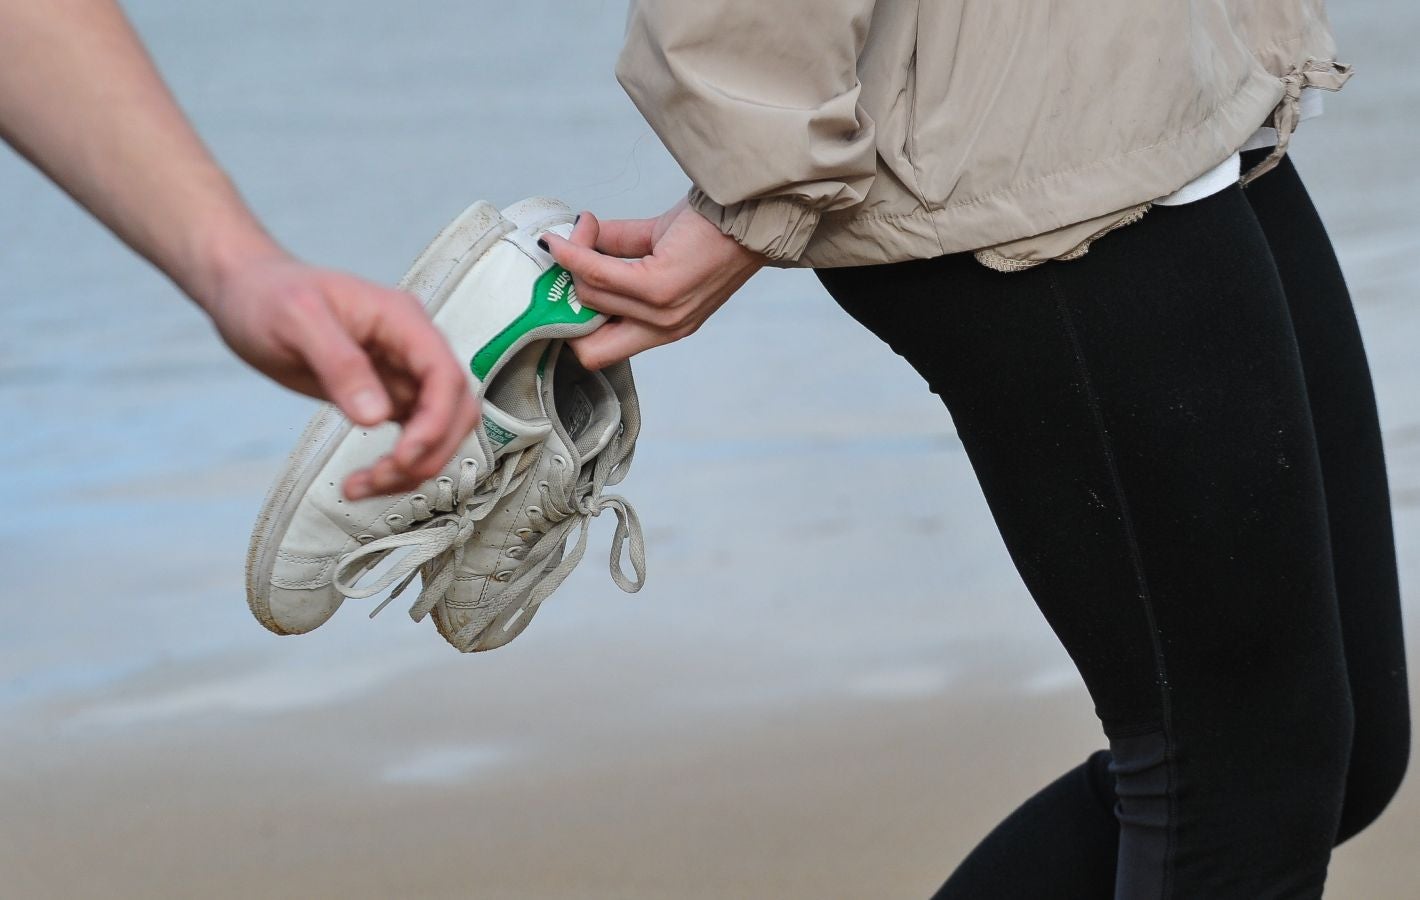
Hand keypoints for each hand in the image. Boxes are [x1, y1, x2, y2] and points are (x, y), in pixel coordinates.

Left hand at [203, 253, 478, 499]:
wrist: (248, 294)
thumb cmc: (270, 295)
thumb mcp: (297, 320)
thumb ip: (340, 365)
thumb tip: (375, 416)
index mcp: (402, 320)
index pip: (446, 375)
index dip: (436, 420)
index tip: (405, 455)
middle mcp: (413, 347)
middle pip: (455, 409)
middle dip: (428, 451)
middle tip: (382, 476)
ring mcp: (404, 373)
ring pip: (439, 430)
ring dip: (414, 466)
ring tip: (362, 486)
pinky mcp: (388, 395)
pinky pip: (412, 437)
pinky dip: (397, 465)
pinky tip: (365, 480)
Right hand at [541, 198, 764, 369]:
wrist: (749, 213)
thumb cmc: (711, 229)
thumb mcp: (657, 246)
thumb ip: (615, 249)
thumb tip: (573, 240)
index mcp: (664, 328)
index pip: (601, 354)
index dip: (573, 328)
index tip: (565, 288)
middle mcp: (664, 329)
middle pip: (584, 336)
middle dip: (565, 299)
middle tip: (567, 256)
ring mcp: (662, 312)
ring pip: (587, 296)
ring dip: (573, 259)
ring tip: (582, 230)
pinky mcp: (659, 287)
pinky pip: (598, 272)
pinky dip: (578, 250)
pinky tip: (578, 229)